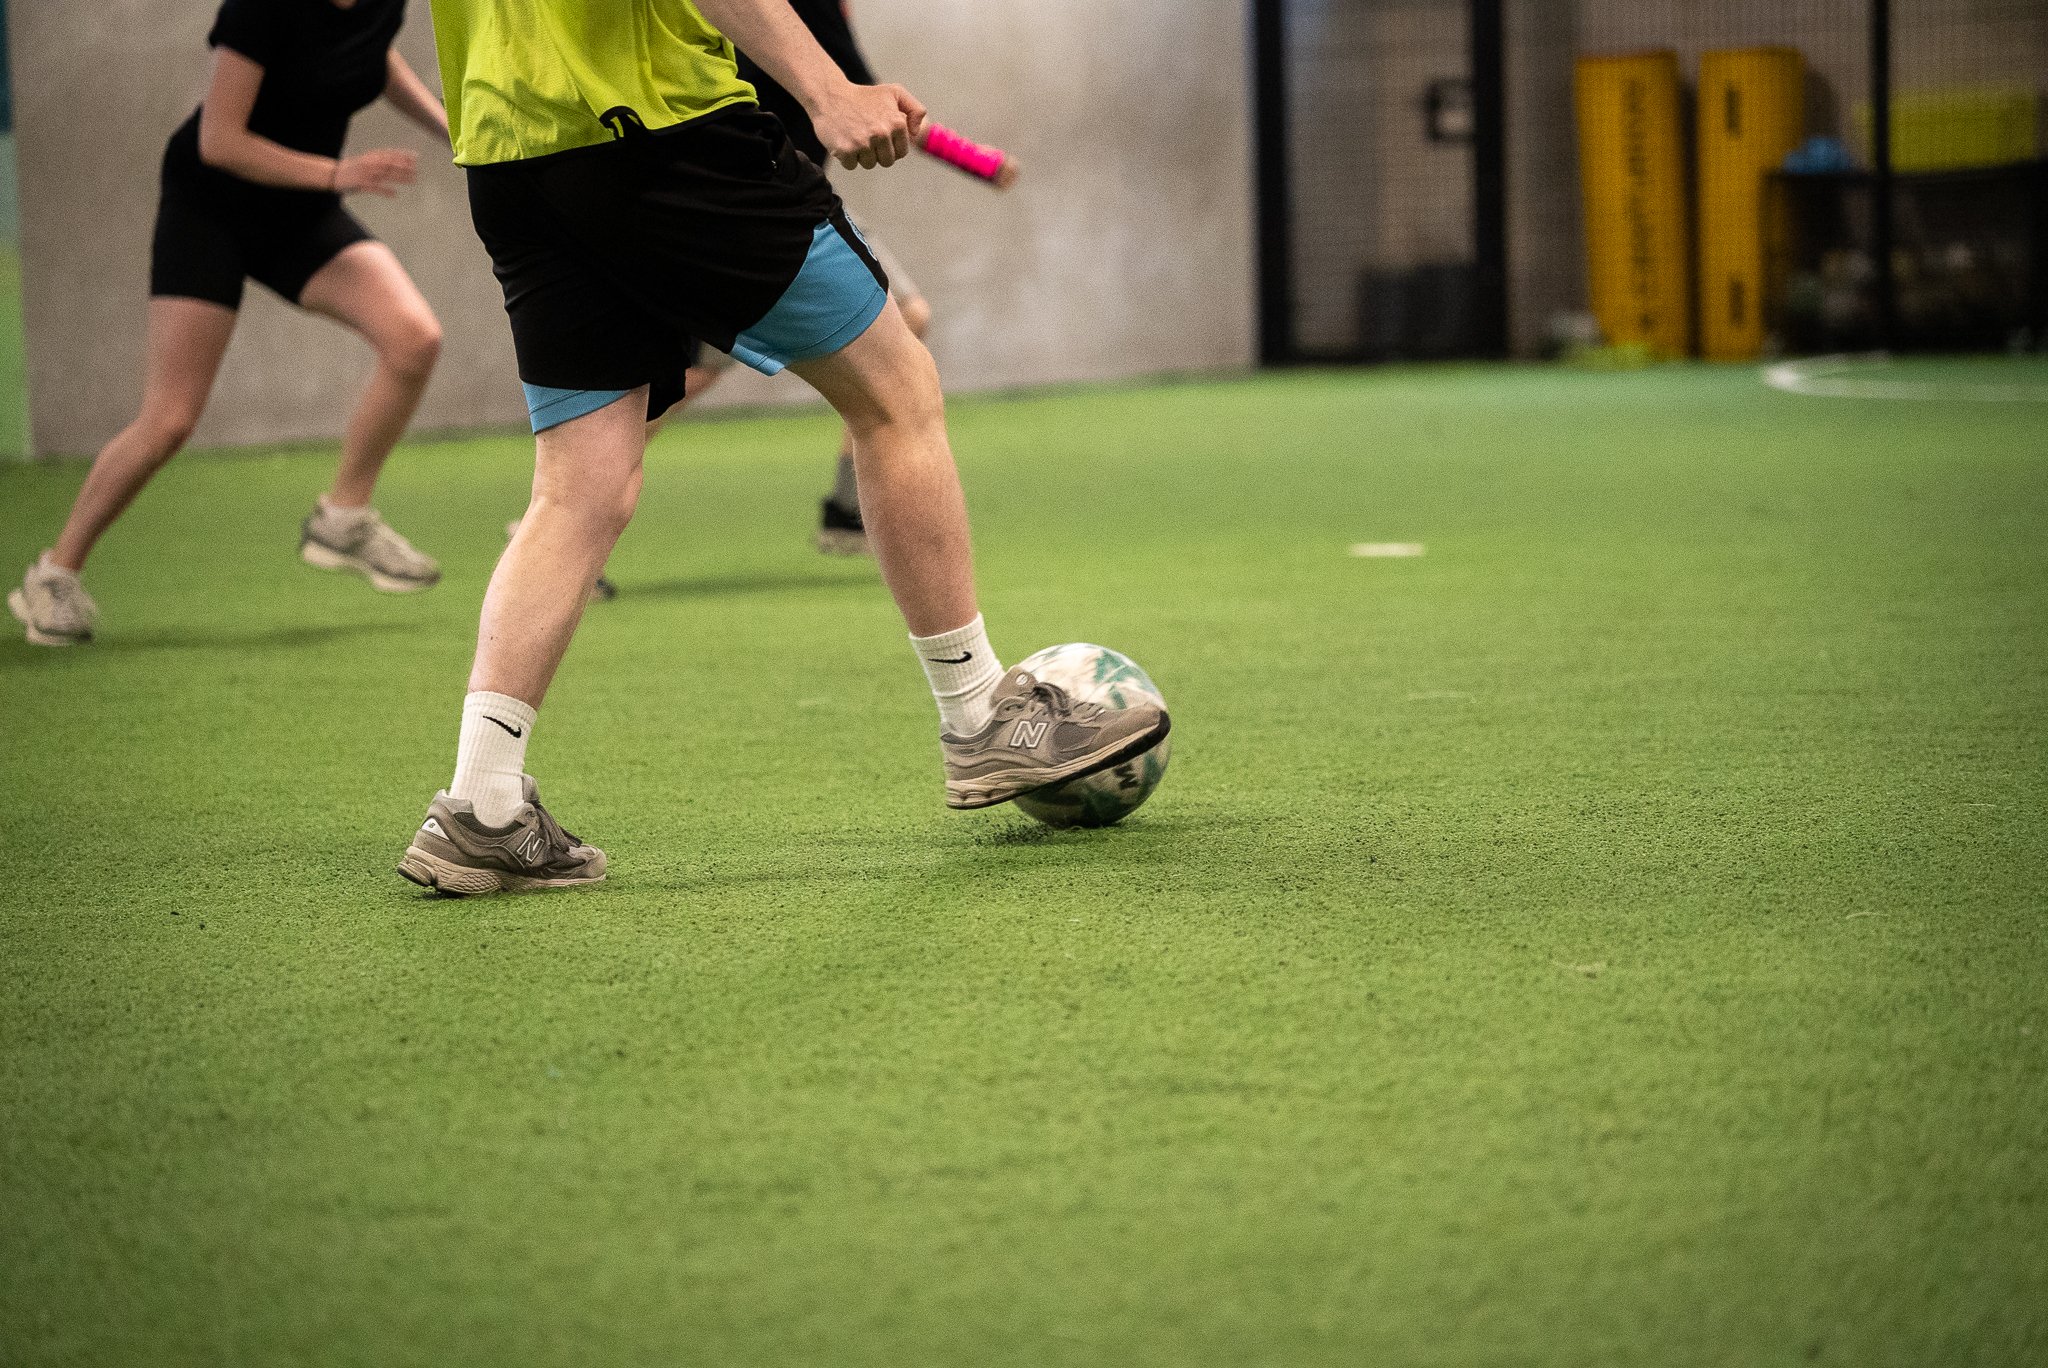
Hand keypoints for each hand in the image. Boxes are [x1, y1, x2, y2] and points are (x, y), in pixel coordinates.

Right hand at [333, 148, 416, 196]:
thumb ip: (377, 160)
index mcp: (370, 157)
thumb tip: (392, 159)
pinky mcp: (361, 184)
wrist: (332, 174)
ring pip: (386, 175)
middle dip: (404, 166)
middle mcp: (369, 164)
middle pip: (390, 164)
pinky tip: (394, 194)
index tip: (415, 156)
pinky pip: (375, 188)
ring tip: (412, 180)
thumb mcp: (364, 161)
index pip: (389, 154)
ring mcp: (365, 174)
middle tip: (417, 168)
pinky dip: (385, 191)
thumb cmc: (350, 168)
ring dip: (400, 177)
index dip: (403, 155)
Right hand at [810, 82, 926, 170]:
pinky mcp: (846, 150)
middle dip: (878, 152)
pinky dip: (847, 157)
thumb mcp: (894, 93)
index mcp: (897, 123)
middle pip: (887, 161)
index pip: (901, 152)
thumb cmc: (863, 96)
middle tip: (866, 136)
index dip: (891, 146)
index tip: (881, 136)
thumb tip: (915, 133)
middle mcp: (882, 134)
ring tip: (855, 136)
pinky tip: (844, 139)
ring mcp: (863, 143)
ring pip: (870, 165)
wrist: (829, 95)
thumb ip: (914, 109)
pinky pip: (852, 166)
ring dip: (862, 155)